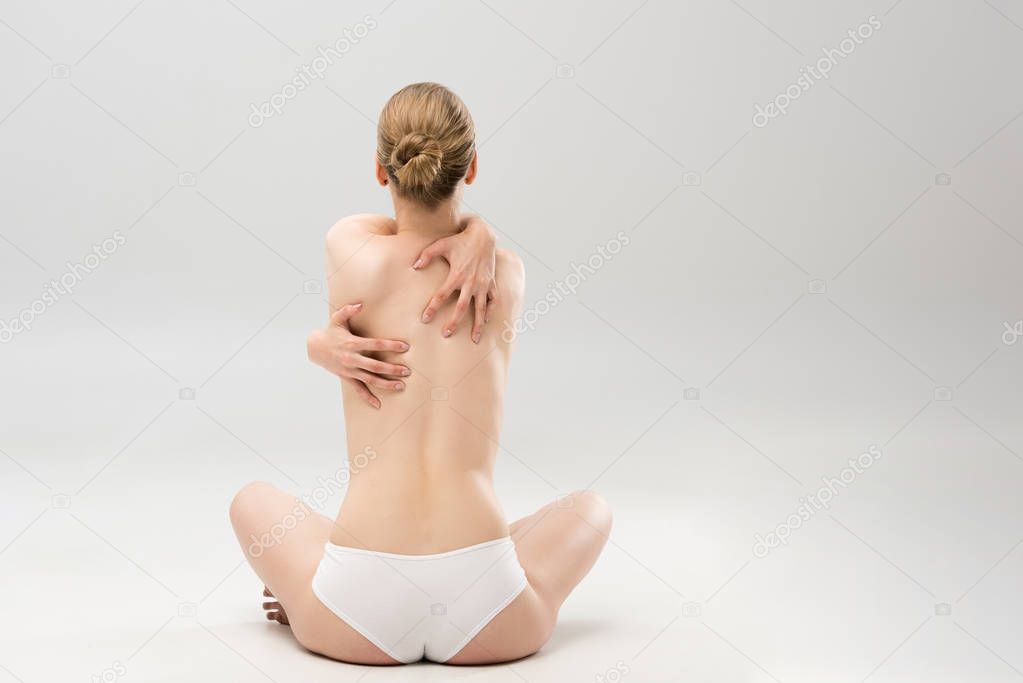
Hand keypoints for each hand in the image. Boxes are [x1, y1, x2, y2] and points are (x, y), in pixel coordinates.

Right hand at [307, 303, 409, 408]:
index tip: (405, 347)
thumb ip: (348, 310)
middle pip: (375, 365)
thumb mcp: (337, 319)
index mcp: (353, 343)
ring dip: (386, 383)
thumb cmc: (330, 332)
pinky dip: (368, 397)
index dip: (390, 345)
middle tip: (407, 371)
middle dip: (392, 369)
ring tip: (401, 386)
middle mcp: (352, 358)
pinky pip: (358, 390)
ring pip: (370, 379)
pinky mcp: (347, 377)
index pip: (375, 345)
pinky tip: (378, 404)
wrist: (314, 348)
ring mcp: (350, 370)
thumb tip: (360, 304)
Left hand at [413, 216, 496, 342]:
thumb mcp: (441, 244)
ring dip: (478, 325)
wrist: (483, 236)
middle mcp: (470, 283)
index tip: (425, 319)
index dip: (432, 308)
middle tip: (446, 334)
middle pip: (461, 308)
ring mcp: (483, 284)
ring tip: (475, 339)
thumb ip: (426, 255)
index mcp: (456, 275)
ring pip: (481, 309)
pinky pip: (493, 301)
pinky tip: (486, 322)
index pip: (441, 295)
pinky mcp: (492, 283)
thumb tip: (414, 266)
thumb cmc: (460, 240)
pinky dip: (490, 312)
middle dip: (454, 322)